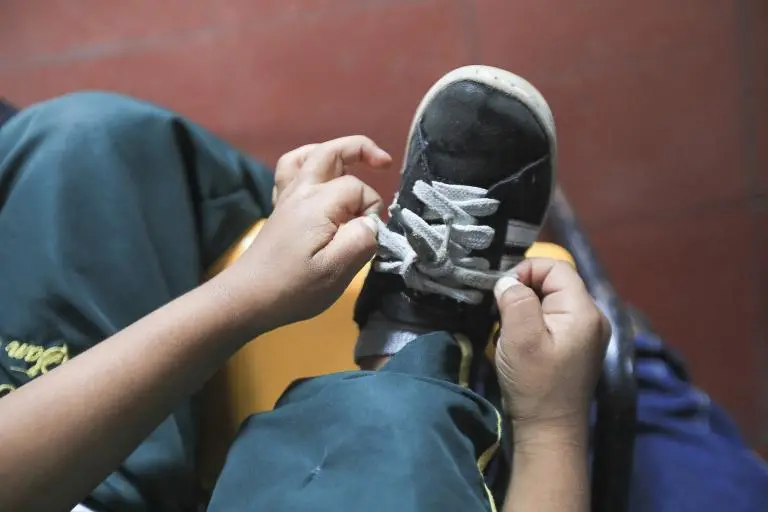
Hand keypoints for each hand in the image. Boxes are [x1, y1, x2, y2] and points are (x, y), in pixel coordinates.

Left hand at [217, 135, 391, 333]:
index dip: (372, 210)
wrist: (248, 297)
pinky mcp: (280, 208)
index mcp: (318, 203)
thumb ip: (361, 240)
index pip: (359, 189)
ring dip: (334, 151)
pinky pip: (289, 170)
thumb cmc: (294, 288)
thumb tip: (371, 222)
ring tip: (354, 162)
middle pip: (332, 152)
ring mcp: (287, 197)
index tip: (369, 238)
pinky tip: (319, 175)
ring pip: (308, 155)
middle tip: (385, 163)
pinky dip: (308, 163)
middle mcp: (301, 191)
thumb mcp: (336, 271)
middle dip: (362, 150)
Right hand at [493, 258, 609, 439]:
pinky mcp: (578, 344)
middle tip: (502, 308)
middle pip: (557, 281)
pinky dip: (536, 319)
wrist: (550, 430)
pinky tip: (522, 336)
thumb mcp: (520, 338)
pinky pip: (556, 316)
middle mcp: (593, 316)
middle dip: (526, 287)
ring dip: (528, 305)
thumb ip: (516, 300)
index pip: (557, 267)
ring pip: (554, 299)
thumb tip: (508, 280)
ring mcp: (588, 331)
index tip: (502, 291)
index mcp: (584, 310)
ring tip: (509, 323)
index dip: (527, 270)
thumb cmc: (534, 383)